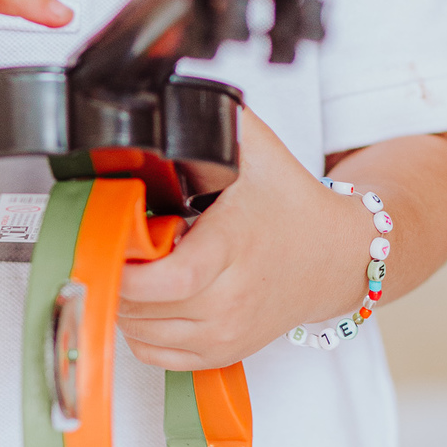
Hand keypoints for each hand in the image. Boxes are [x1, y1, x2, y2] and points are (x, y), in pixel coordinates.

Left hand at [117, 107, 370, 369]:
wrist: (339, 257)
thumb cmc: (293, 205)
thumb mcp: (258, 150)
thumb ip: (217, 119)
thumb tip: (168, 91)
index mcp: (233, 248)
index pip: (166, 279)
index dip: (125, 268)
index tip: (106, 239)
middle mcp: (230, 300)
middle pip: (143, 308)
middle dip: (112, 274)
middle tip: (109, 242)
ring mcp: (227, 333)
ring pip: (142, 334)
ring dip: (121, 301)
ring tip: (130, 264)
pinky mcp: (223, 353)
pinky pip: (156, 355)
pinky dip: (138, 330)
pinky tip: (147, 298)